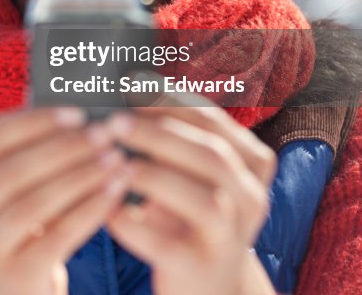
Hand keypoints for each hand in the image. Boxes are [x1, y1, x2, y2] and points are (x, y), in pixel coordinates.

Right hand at [0, 107, 126, 294]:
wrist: (10, 288)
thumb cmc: (24, 217)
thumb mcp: (17, 181)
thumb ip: (32, 141)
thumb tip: (72, 86)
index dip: (33, 122)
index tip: (78, 111)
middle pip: (12, 170)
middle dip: (64, 148)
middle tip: (107, 133)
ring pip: (34, 204)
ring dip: (81, 177)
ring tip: (118, 160)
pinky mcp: (12, 274)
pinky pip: (57, 237)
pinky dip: (89, 211)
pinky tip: (116, 193)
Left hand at [101, 95, 277, 294]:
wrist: (209, 285)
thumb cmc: (188, 214)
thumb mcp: (192, 174)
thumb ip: (172, 138)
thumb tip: (123, 92)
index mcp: (250, 164)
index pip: (213, 121)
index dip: (170, 101)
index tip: (130, 86)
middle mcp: (250, 198)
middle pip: (212, 156)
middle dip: (159, 134)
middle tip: (114, 122)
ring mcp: (230, 237)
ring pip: (205, 202)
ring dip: (156, 177)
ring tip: (118, 165)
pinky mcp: (201, 268)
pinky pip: (170, 246)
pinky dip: (136, 228)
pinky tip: (111, 213)